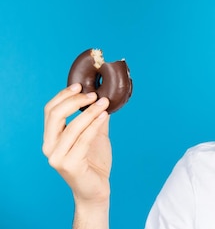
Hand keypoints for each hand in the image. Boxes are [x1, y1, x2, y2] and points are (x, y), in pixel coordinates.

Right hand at [42, 83, 111, 205]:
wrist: (96, 189)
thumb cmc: (94, 161)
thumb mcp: (95, 134)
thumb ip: (94, 117)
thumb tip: (103, 95)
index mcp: (51, 137)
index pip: (50, 111)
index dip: (63, 96)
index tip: (80, 86)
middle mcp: (49, 146)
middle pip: (55, 115)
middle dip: (75, 101)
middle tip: (94, 94)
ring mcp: (57, 157)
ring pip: (71, 127)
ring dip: (89, 112)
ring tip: (104, 103)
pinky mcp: (69, 165)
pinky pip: (83, 139)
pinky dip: (94, 125)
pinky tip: (104, 116)